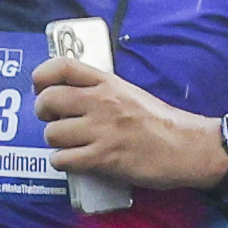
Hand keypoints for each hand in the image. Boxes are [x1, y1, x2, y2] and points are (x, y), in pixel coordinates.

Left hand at [31, 47, 220, 193]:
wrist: (186, 148)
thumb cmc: (158, 122)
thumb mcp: (128, 93)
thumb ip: (100, 90)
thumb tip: (67, 94)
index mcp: (107, 82)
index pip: (61, 66)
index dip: (42, 76)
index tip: (40, 87)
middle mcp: (101, 102)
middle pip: (48, 100)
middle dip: (43, 113)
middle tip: (54, 121)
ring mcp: (101, 130)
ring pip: (52, 133)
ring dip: (55, 142)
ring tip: (69, 144)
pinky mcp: (103, 158)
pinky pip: (63, 160)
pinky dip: (63, 162)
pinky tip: (75, 161)